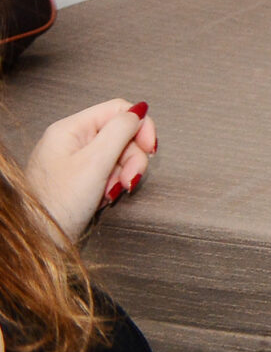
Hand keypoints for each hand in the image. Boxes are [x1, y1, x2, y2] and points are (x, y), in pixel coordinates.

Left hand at [25, 99, 155, 238]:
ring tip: (114, 192)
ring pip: (117, 155)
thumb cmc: (58, 205)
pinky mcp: (78, 178)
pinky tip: (104, 197)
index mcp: (70, 130)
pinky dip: (113, 184)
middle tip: (129, 179)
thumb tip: (140, 110)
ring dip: (124, 174)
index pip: (118, 110)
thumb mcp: (95, 163)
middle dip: (132, 158)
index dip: (140, 126)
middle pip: (120, 134)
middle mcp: (71, 141)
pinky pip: (108, 172)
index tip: (150, 148)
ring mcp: (74, 160)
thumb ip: (120, 131)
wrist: (40, 241)